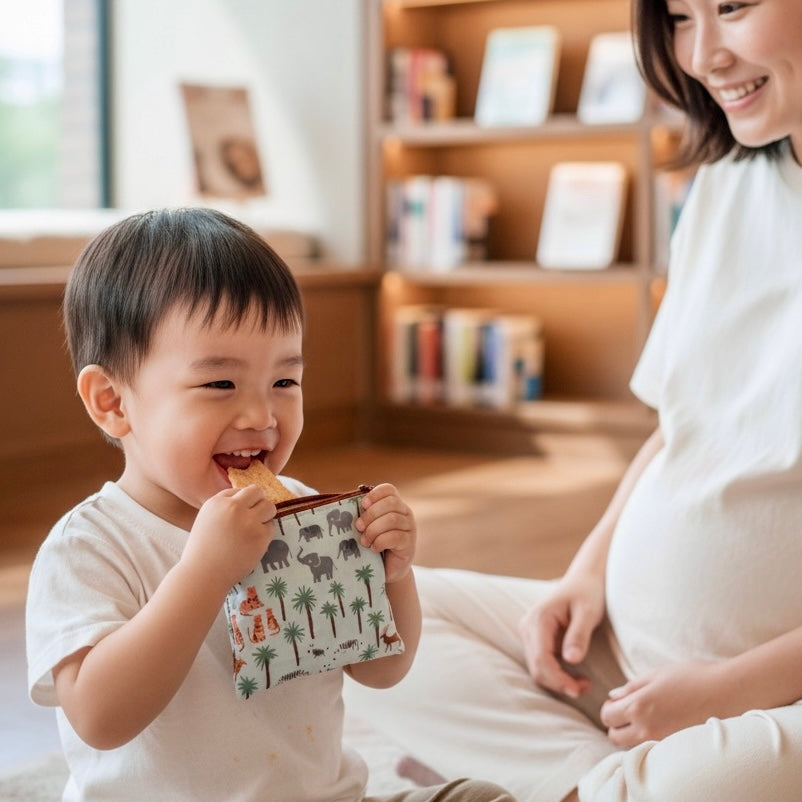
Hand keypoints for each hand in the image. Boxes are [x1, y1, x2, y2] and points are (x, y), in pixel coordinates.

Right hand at [181, 485, 275, 591]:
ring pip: (269, 506)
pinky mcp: (260, 536)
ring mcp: (248, 521)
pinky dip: (265, 534)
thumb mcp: (206, 520)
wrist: (203, 576)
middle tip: (254, 518)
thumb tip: (246, 501)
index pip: (238, 491)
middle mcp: (233, 507)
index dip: (241, 503)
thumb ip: (223, 509)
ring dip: (266, 516)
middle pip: (257, 492)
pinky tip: (252, 544)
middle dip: (258, 503)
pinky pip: (271, 527)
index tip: (238, 516)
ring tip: (255, 529)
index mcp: (217, 502)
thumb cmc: (202, 551)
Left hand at [355, 483, 415, 582]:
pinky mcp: (409, 545)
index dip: (375, 494)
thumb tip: (348, 507)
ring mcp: (410, 529)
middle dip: (371, 514)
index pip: (389, 490)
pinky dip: (380, 541)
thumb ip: (364, 515)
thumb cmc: (375, 544)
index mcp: (395, 505)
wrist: (388, 569)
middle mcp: (405, 514)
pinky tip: (374, 548)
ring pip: (392, 519)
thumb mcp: (369, 527)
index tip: (363, 505)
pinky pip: (395, 537)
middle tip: (359, 526)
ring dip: (373, 530)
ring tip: (365, 541)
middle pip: (391, 503)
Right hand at [519, 573, 604, 698]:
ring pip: (538, 668)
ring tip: (584, 683)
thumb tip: (571, 660)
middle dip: (559, 683)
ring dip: (558, 681)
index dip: (558, 680)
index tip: (579, 690)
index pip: (541, 660)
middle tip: (586, 688)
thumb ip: (579, 635)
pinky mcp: (535, 639)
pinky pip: (542, 663)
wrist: (584, 579)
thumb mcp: (588, 611)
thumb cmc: (588, 591)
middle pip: (536, 668)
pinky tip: (575, 675)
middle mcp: (528, 627)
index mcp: (538, 619)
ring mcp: (529, 633)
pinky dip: (557, 674)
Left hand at [600, 660, 722, 746]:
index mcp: (639, 706)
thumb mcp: (657, 674)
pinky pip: (651, 751)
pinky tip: (659, 728)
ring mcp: (661, 741)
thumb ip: (632, 687)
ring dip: (630, 736)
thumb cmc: (692, 677)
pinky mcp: (675, 748)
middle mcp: (647, 728)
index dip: (609, 708)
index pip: (608, 716)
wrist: (727, 693)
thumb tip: (613, 696)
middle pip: (614, 737)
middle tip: (627, 712)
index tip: (618, 702)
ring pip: (631, 747)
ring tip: (644, 720)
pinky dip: (647, 743)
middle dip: (616, 725)